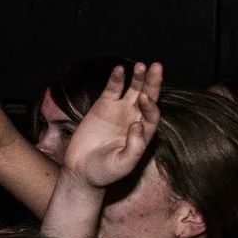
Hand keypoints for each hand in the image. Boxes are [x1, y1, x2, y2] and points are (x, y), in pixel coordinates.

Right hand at [60, 61, 163, 189]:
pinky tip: (119, 70)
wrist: (81, 172)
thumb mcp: (122, 165)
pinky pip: (113, 89)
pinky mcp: (103, 106)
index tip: (144, 100)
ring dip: (138, 77)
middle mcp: (135, 118)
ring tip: (141, 65)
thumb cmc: (104, 172)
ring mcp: (120, 111)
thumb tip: (138, 124)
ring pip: (133, 89)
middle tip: (157, 67)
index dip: (150, 105)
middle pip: (148, 96)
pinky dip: (117, 79)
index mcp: (143, 133)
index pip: (152, 114)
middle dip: (153, 82)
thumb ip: (134, 147)